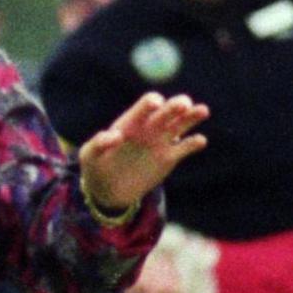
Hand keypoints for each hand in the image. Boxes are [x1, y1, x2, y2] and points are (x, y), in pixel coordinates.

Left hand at [77, 94, 208, 217]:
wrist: (108, 189)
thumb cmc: (95, 167)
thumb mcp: (89, 156)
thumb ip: (98, 144)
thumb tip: (114, 135)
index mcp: (131, 122)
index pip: (145, 106)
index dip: (150, 102)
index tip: (154, 104)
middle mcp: (149, 127)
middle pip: (167, 111)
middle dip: (175, 105)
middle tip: (183, 104)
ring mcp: (161, 141)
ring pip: (181, 124)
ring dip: (192, 116)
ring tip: (202, 110)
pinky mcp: (169, 158)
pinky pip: (185, 147)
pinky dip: (193, 143)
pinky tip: (199, 141)